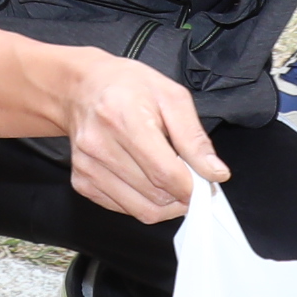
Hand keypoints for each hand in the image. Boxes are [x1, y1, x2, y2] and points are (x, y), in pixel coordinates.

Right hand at [58, 49, 229, 222]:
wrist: (83, 88)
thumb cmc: (127, 87)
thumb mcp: (171, 97)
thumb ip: (194, 137)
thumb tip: (214, 172)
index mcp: (123, 117)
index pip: (165, 173)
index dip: (192, 186)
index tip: (204, 184)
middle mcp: (99, 144)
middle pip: (155, 194)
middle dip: (181, 194)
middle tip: (189, 179)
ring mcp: (88, 166)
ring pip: (141, 210)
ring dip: (165, 203)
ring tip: (169, 180)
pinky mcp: (82, 181)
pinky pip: (124, 209)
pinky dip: (143, 202)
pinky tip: (146, 180)